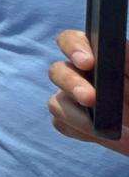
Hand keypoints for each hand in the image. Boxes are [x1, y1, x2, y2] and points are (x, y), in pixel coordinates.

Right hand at [48, 30, 128, 154]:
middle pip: (57, 71)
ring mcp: (70, 98)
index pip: (69, 40)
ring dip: (77, 116)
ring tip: (105, 130)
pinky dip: (82, 131)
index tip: (88, 62)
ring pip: (56, 102)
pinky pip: (62, 124)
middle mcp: (77, 74)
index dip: (73, 48)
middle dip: (72, 84)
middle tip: (90, 99)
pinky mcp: (70, 122)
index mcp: (94, 55)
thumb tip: (120, 54)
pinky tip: (106, 137)